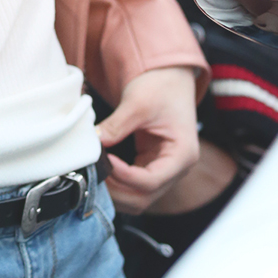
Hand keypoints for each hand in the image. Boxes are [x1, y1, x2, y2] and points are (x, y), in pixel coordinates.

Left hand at [96, 66, 200, 213]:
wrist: (168, 79)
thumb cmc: (161, 87)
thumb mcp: (137, 103)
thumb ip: (117, 126)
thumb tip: (94, 143)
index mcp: (183, 154)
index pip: (152, 181)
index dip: (125, 176)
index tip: (106, 160)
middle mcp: (177, 168)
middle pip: (145, 197)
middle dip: (117, 190)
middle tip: (95, 172)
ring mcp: (166, 170)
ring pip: (138, 198)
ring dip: (116, 192)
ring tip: (97, 172)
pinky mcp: (152, 167)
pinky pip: (134, 187)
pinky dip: (117, 184)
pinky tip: (103, 169)